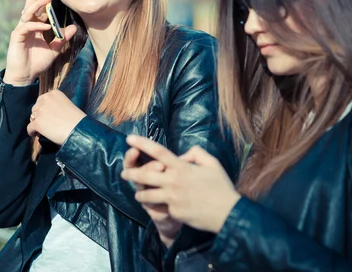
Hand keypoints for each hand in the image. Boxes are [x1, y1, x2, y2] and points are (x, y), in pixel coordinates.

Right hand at [3, 0, 76, 85]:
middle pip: (30, 4)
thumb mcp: (54, 49)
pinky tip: (47, 26)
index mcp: (34, 26)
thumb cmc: (37, 63)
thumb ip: (63, 38)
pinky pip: (27, 27)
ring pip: (27, 12)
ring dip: (38, 4)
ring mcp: (21, 30)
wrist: (26, 76)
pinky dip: (37, 25)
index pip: (39, 8)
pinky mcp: (16, 37)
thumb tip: (74, 27)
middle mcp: (26, 25)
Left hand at [27, 90, 85, 144]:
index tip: (48, 115)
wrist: (79, 130)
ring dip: (36, 123)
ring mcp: (41, 111)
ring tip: (42, 130)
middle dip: (39, 115)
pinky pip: (29, 128)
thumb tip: (48, 114)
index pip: (42, 100)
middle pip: (35, 108)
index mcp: (54, 93)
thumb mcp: (67, 105)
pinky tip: (36, 135)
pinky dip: (32, 132)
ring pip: (32, 118)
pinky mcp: (37, 123)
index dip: (44, 109)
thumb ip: (56, 106)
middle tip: (46, 123)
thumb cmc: (77, 120)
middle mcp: (46, 99)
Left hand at [121, 135, 240, 233]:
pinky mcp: (173, 212)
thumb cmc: (221, 187)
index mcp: (182, 167)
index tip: (129, 138)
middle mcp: (173, 181)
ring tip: (139, 194)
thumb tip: (182, 155)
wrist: (228, 214)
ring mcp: (172, 198)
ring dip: (140, 195)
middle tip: (123, 173)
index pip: (158, 152)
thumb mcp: (212, 163)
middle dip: (131, 174)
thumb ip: (196, 153)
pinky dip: (161, 208)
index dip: (142, 143)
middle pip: (144, 175)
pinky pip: (162, 208)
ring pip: (146, 195)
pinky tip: (164, 209)